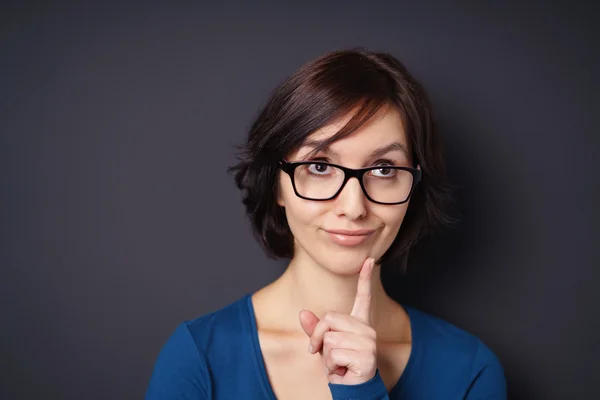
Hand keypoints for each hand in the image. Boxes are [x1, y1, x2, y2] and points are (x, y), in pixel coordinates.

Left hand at [299, 258, 376, 384]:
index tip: (369, 259)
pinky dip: (330, 365)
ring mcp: (368, 342)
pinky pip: (333, 353)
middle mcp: (366, 329)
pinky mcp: (366, 356)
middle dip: (318, 336)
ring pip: (330, 338)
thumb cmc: (340, 365)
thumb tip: (302, 313)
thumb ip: (315, 329)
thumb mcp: (324, 345)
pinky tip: (342, 370)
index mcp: (359, 323)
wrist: (351, 389)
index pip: (363, 296)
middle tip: (323, 352)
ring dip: (325, 356)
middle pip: (329, 318)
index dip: (364, 278)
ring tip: (337, 363)